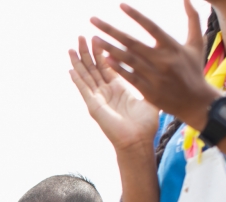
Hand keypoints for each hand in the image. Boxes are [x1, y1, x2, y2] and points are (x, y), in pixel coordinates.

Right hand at [69, 35, 159, 150]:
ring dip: (78, 62)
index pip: (106, 66)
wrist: (138, 141)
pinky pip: (84, 90)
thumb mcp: (149, 98)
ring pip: (85, 76)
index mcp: (119, 88)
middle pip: (93, 68)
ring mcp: (98, 99)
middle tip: (80, 36)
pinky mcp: (94, 106)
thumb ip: (146, 82)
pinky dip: (77, 80)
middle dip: (87, 52)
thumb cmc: (145, 124)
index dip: (101, 52)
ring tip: (71, 47)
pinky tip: (71, 69)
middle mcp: (106, 92)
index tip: (97, 37)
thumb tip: (154, 69)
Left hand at [89, 0, 221, 128]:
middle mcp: (162, 60)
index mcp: (172, 47)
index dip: (136, 16)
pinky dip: (118, 68)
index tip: (120, 5)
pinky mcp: (149, 91)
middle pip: (132, 42)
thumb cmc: (194, 70)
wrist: (196, 102)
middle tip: (93, 20)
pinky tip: (104, 59)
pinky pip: (130, 77)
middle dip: (111, 30)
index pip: (151, 27)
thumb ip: (193, 19)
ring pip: (128, 59)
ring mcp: (154, 76)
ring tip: (94, 39)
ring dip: (109, 48)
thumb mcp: (197, 44)